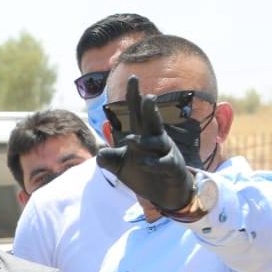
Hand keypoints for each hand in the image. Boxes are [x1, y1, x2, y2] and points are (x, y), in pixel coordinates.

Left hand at [96, 75, 195, 211]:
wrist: (165, 194)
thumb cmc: (144, 173)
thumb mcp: (121, 167)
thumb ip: (109, 159)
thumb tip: (99, 153)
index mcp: (143, 134)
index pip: (136, 113)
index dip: (134, 96)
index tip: (133, 77)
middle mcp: (156, 139)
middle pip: (152, 121)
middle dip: (149, 110)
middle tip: (148, 97)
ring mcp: (165, 152)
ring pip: (156, 143)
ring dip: (143, 142)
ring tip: (129, 140)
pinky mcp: (172, 167)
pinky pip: (163, 163)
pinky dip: (152, 163)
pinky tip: (143, 163)